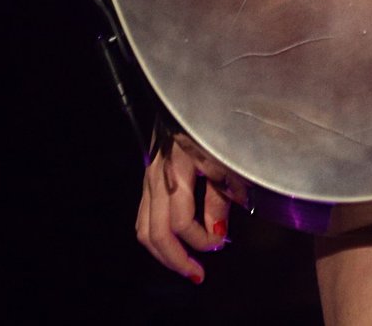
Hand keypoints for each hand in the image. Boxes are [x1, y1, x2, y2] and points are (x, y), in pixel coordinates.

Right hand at [135, 132, 250, 284]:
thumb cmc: (217, 123)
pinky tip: (176, 241)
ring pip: (144, 227)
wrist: (195, 95)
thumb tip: (217, 234)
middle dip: (176, 259)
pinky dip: (158, 234)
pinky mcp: (150, 176)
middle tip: (197, 274)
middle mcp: (157, 175)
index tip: (220, 244)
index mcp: (178, 168)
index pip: (181, 221)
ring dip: (163, 252)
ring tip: (185, 264)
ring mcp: (149, 176)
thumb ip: (221, 198)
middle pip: (155, 232)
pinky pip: (145, 215)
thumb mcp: (227, 159)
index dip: (201, 240)